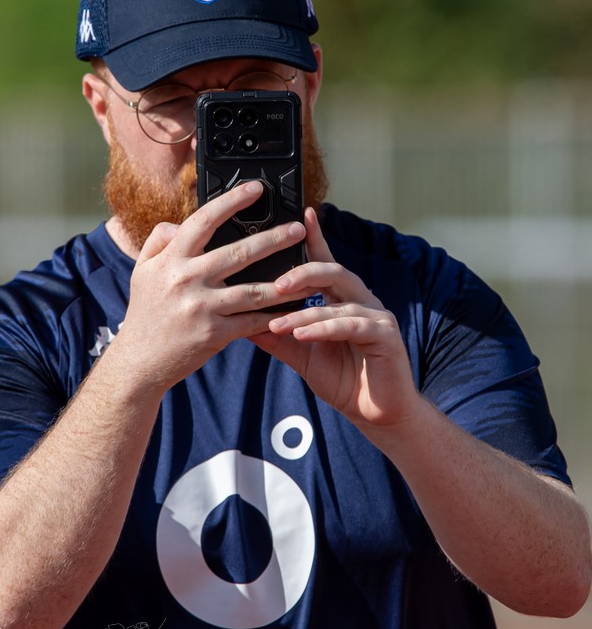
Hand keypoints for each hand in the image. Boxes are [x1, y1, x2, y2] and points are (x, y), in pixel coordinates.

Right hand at [111, 182, 306, 394]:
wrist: (139, 361)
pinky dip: (275, 314)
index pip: (204, 221)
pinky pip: (252, 321)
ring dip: (285, 281)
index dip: (231, 201)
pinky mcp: (214, 334)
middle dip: (272, 239)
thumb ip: (160, 240)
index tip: (255, 188)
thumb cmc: (145, 312)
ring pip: (252, 290)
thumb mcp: (143, 270)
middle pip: (237, 253)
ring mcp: (202, 307)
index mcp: (172, 259)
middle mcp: (187, 279)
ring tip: (309, 271)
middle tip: (298, 228)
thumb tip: (179, 223)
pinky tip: (295, 307)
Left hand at [250, 207, 420, 434]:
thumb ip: (277, 336)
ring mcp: (377, 316)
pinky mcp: (386, 335)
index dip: (316, 238)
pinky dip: (325, 328)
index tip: (302, 214)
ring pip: (339, 300)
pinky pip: (352, 325)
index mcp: (342, 300)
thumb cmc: (344, 381)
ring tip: (279, 319)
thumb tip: (242, 320)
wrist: (377, 414)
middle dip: (303, 272)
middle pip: (333, 272)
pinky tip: (304, 333)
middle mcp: (362, 301)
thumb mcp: (302, 355)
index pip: (325, 263)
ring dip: (306, 309)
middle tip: (275, 282)